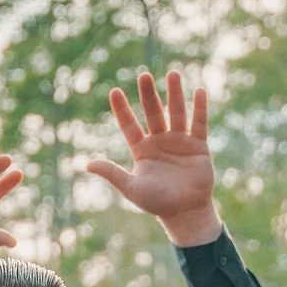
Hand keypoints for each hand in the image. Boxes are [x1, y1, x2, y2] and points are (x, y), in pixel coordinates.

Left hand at [87, 71, 222, 247]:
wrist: (185, 213)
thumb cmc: (156, 203)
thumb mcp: (131, 188)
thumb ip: (112, 174)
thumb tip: (87, 164)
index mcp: (142, 150)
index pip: (129, 125)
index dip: (122, 109)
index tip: (114, 92)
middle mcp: (160, 141)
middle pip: (153, 112)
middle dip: (149, 94)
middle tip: (144, 75)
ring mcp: (179, 141)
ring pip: (176, 112)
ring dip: (175, 94)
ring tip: (173, 74)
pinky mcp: (198, 146)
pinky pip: (199, 123)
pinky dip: (200, 108)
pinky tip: (199, 91)